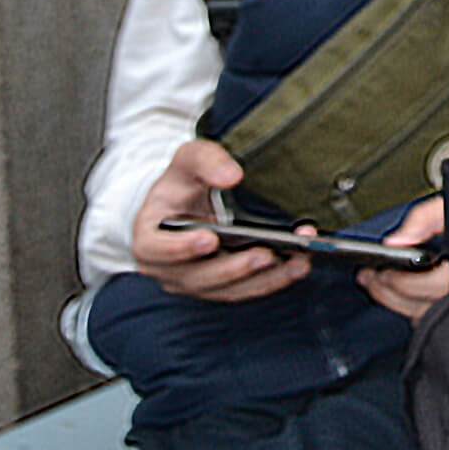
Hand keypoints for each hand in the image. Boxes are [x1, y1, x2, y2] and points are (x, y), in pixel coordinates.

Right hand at [131, 139, 313, 301]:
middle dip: (236, 267)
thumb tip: (232, 176)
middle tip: (266, 253)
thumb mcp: (187, 159)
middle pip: (200, 277)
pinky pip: (247, 290)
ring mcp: (195, 282)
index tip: (209, 239)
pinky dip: (273, 280)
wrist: (186, 203)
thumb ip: (206, 160)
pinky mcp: (222, 287)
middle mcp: (168, 269)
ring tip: (297, 262)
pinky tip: (299, 266)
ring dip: (264, 278)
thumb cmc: (183, 182)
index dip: (181, 248)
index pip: (157, 249)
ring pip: (229, 289)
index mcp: (149, 238)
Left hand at [357, 196, 448, 323]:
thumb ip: (423, 218)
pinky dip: (417, 310)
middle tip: (369, 279)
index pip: (420, 286)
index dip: (393, 282)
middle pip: (418, 307)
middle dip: (388, 294)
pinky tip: (405, 298)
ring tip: (380, 286)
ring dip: (399, 303)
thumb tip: (394, 242)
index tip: (375, 272)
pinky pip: (438, 317)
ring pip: (426, 316)